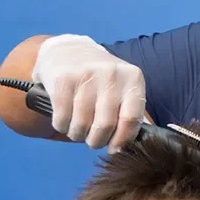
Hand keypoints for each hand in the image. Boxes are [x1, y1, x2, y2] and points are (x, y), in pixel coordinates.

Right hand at [32, 35, 146, 151]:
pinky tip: (65, 120)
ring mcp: (86, 74)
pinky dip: (62, 126)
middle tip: (93, 140)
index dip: (122, 140)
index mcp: (133, 79)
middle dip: (97, 141)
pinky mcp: (63, 79)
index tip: (114, 149)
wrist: (69, 51)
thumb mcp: (124, 88)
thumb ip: (132, 113)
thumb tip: (138, 146)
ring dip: (77, 135)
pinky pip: (62, 118)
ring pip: (82, 125)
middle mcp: (112, 74)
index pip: (132, 119)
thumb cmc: (101, 80)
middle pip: (105, 125)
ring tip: (78, 130)